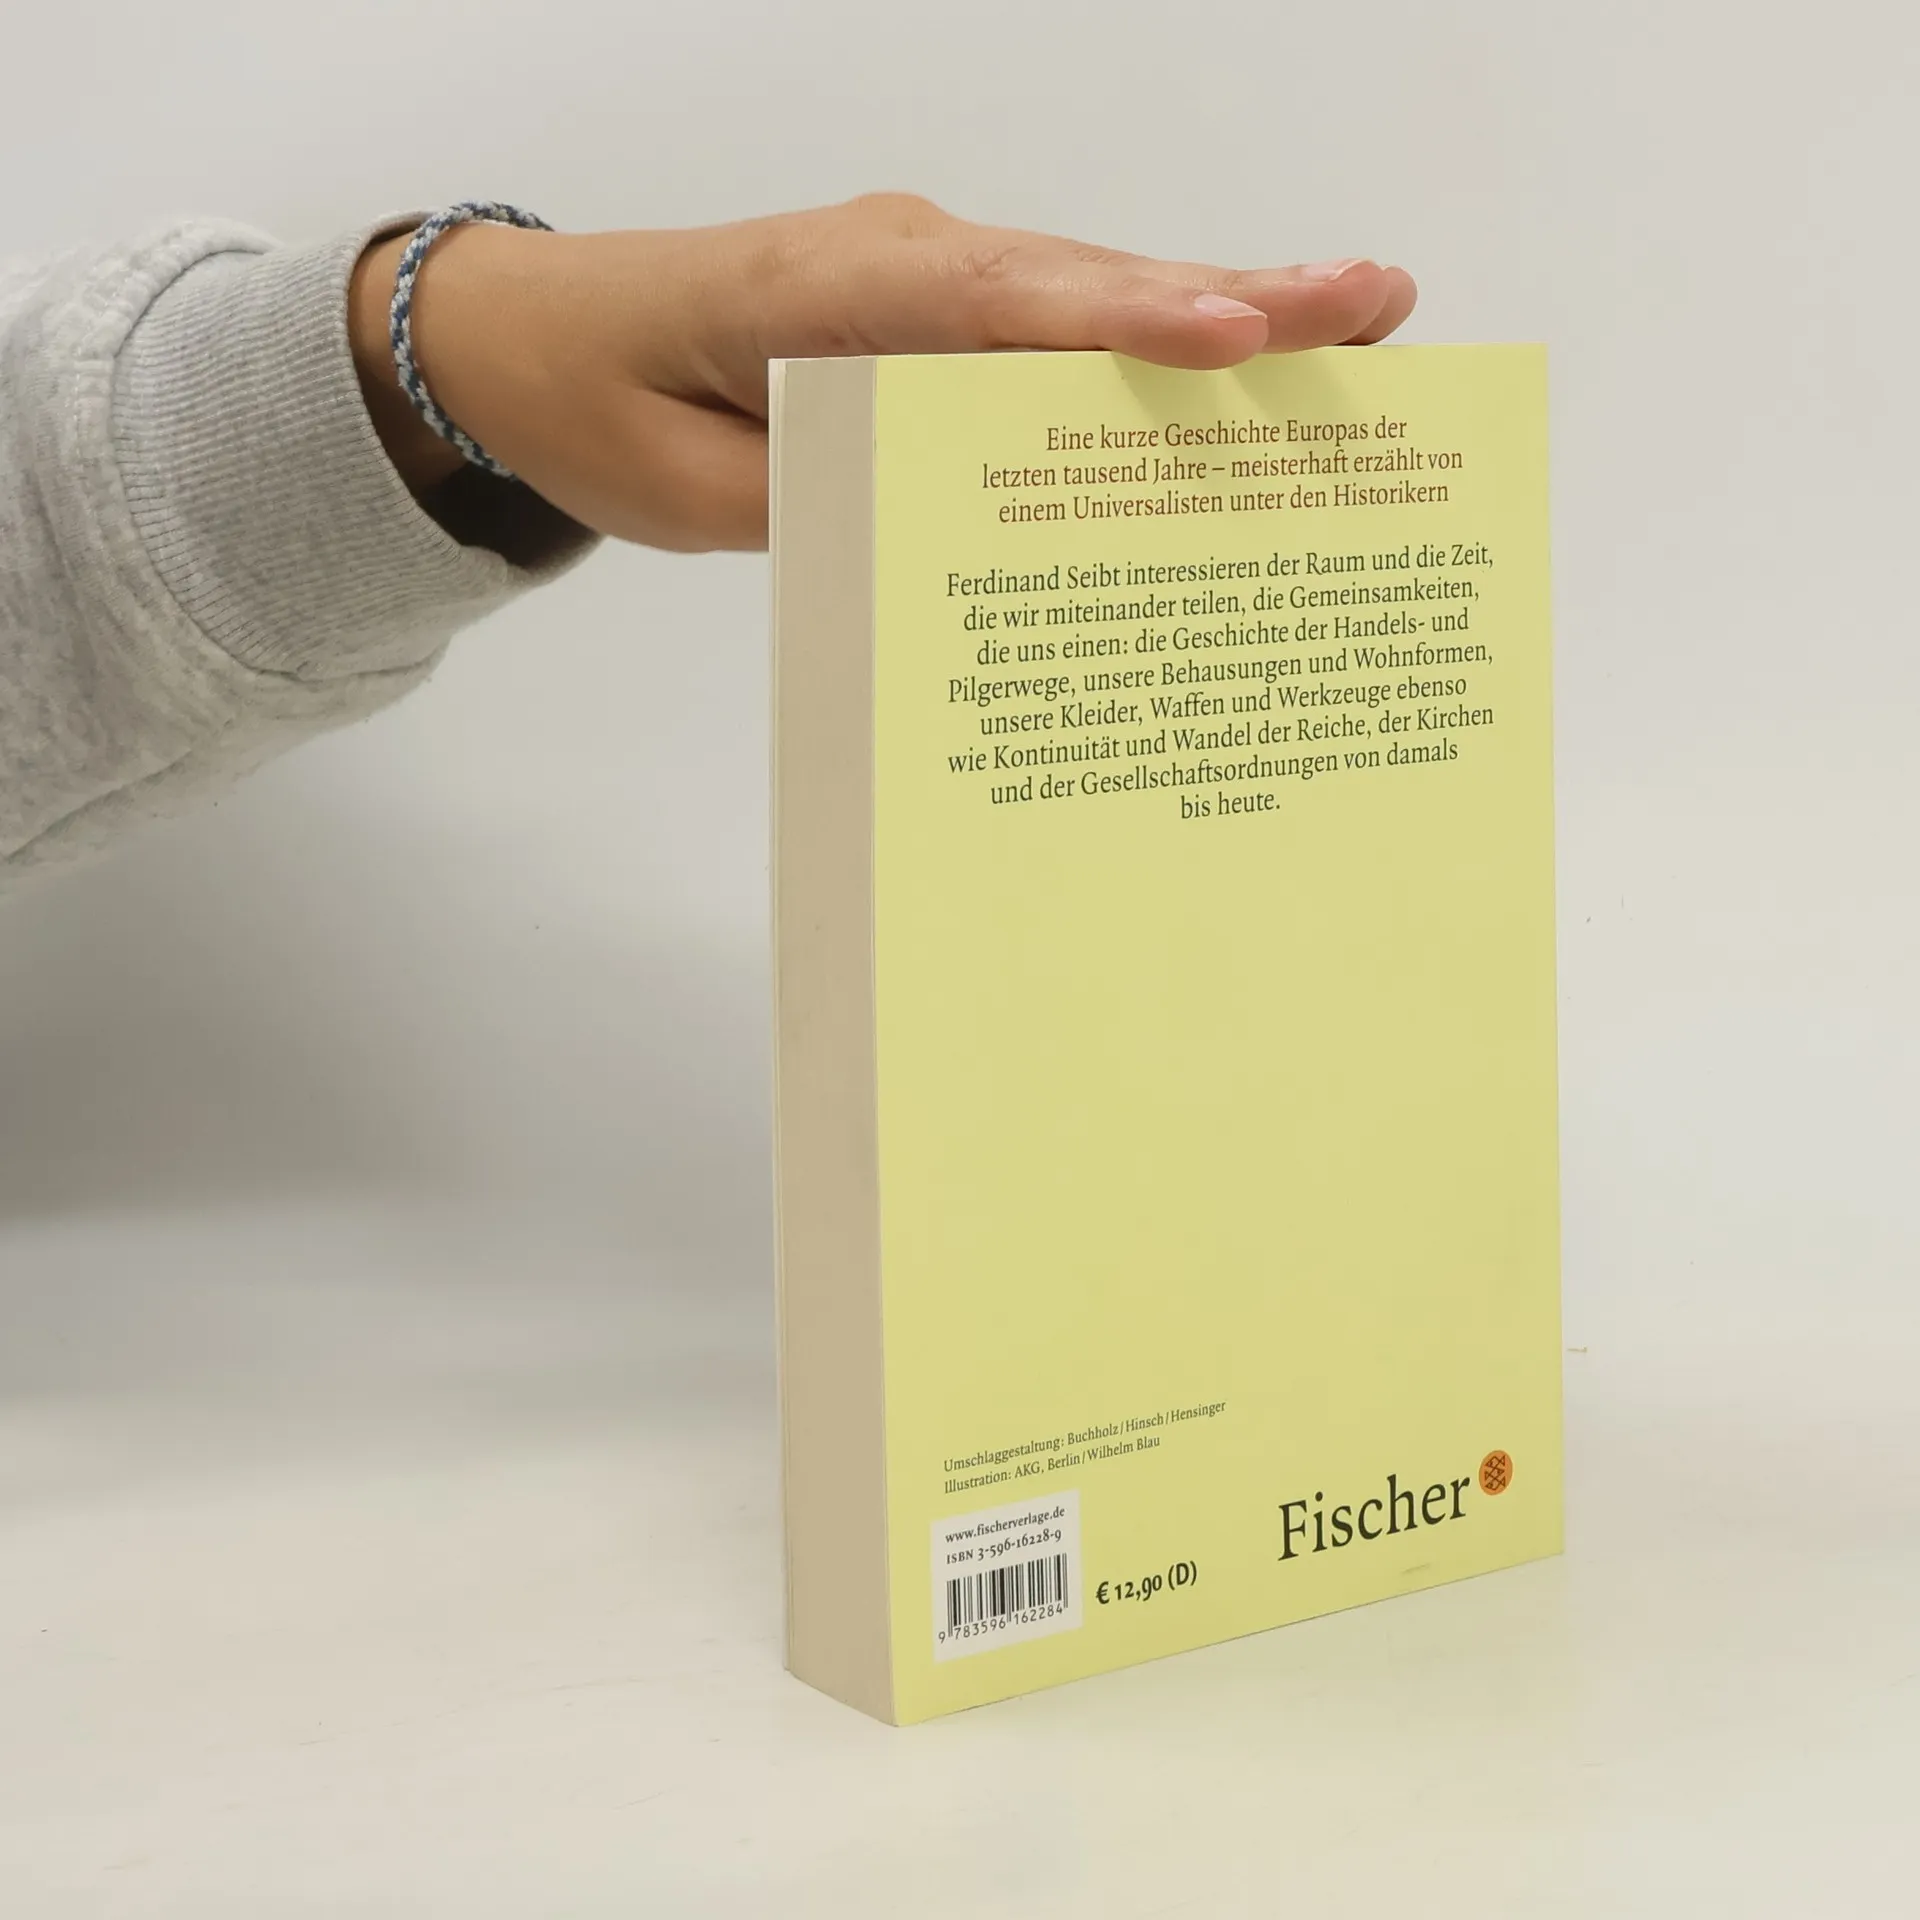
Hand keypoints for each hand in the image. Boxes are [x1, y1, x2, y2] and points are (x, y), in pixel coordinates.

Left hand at [348, 195, 1416, 551]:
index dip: (1117, 321)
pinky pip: (1054, 324)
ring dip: (1219, 305)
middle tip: (1367, 302)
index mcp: (823, 290)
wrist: (531, 344)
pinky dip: (1150, 341)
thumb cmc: (599, 405)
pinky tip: (1246, 360)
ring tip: (1357, 318)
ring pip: (1086, 291)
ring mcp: (924, 273)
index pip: (989, 302)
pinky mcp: (934, 310)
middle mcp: (896, 257)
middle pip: (1077, 279)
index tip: (1234, 336)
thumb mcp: (687, 488)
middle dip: (1226, 295)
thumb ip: (818, 498)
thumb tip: (953, 526)